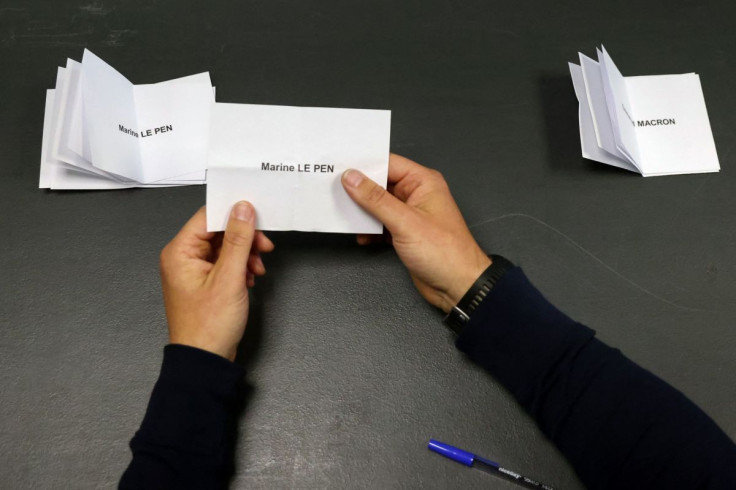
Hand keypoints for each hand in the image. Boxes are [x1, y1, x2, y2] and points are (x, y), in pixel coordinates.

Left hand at [159, 203, 274, 360]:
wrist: (205, 360)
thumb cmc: (209, 326)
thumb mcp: (229, 278)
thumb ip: (238, 240)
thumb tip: (243, 209)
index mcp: (180, 251)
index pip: (208, 216)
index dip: (233, 214)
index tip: (257, 217)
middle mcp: (183, 257)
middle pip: (218, 231)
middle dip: (244, 238)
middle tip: (263, 247)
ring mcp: (193, 270)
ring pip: (225, 247)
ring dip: (245, 254)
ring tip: (256, 269)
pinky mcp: (205, 281)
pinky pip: (225, 262)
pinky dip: (241, 267)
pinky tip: (250, 278)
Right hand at [341, 154, 489, 312]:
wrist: (458, 286)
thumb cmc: (446, 253)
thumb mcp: (405, 222)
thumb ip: (376, 199)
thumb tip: (353, 179)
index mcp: (424, 182)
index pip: (389, 164)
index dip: (365, 165)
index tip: (341, 167)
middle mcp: (417, 195)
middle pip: (381, 184)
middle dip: (359, 189)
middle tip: (335, 190)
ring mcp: (411, 215)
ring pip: (379, 205)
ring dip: (363, 211)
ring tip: (344, 213)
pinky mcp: (405, 233)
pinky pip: (381, 224)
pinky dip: (370, 230)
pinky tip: (361, 235)